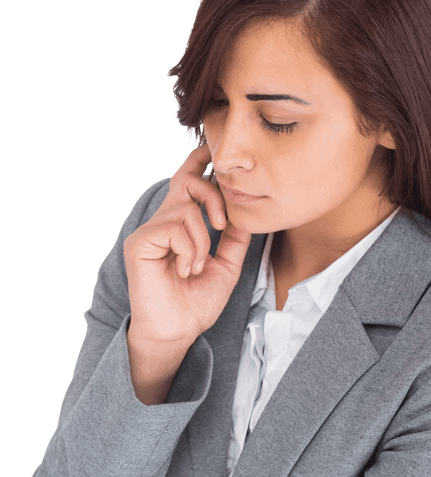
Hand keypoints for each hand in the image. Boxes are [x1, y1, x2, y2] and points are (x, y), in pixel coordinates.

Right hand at [123, 144, 251, 346]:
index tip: (211, 144)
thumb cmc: (196, 303)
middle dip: (213, 195)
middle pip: (187, 180)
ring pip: (187, 211)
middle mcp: (162, 221)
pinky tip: (185, 271)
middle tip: (223, 226)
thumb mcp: (226, 267)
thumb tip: (244, 212)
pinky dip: (189, 251)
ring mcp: (149, 231)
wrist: (177, 332)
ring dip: (202, 243)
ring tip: (196, 268)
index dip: (199, 161)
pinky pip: (175, 228)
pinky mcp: (140, 243)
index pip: (188, 182)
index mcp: (181, 224)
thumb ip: (234, 239)